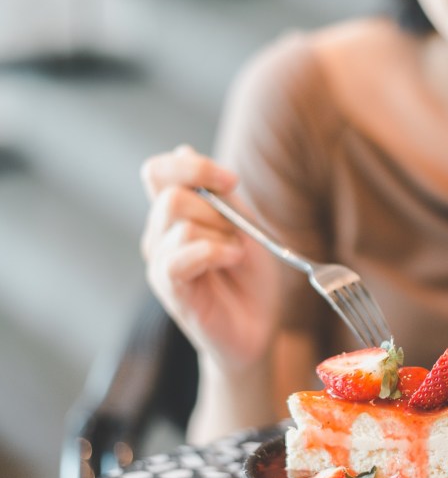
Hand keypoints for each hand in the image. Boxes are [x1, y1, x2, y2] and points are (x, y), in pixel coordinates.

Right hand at [140, 145, 277, 376]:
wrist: (258, 328)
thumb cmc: (251, 280)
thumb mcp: (245, 226)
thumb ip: (219, 194)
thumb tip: (184, 148)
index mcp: (176, 215)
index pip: (158, 171)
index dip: (192, 166)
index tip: (230, 181)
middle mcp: (160, 234)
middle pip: (172, 194)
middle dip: (216, 209)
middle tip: (237, 235)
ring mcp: (161, 261)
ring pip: (178, 220)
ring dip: (220, 233)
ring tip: (236, 255)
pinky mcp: (169, 288)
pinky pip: (178, 255)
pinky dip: (213, 251)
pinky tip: (231, 260)